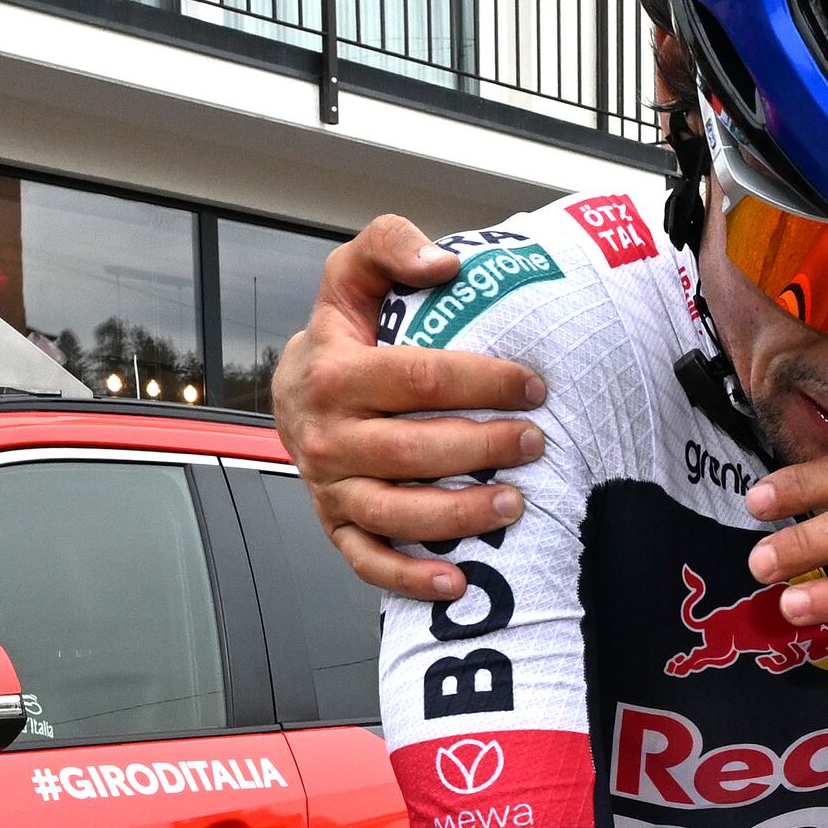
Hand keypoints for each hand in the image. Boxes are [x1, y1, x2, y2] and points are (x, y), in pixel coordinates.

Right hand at [267, 213, 546, 603]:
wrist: (291, 390)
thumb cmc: (339, 335)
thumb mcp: (351, 274)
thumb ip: (390, 246)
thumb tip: (443, 265)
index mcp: (334, 373)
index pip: (420, 378)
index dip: (484, 381)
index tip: (533, 384)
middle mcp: (327, 435)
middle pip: (414, 450)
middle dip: (484, 447)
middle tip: (536, 440)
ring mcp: (330, 486)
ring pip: (396, 513)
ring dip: (460, 515)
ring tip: (516, 503)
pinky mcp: (335, 525)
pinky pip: (368, 562)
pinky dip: (409, 579)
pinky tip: (456, 582)